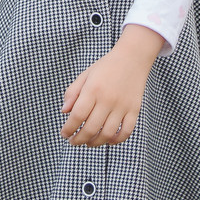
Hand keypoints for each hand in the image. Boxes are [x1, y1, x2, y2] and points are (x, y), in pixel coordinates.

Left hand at [61, 26, 163, 145]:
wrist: (133, 57)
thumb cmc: (106, 67)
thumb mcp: (85, 75)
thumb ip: (72, 92)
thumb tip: (64, 111)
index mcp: (93, 89)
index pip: (77, 116)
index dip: (68, 129)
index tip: (64, 134)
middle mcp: (108, 99)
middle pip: (91, 128)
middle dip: (79, 139)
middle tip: (73, 142)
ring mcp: (122, 105)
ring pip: (108, 133)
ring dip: (95, 142)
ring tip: (88, 142)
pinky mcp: (134, 109)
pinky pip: (126, 131)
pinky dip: (117, 140)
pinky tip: (108, 140)